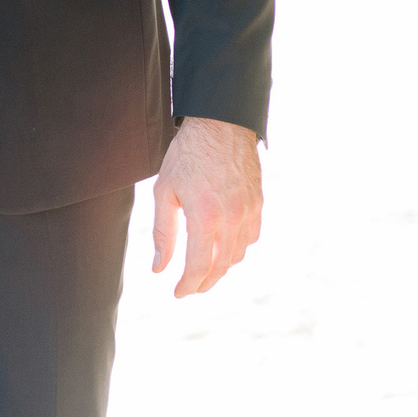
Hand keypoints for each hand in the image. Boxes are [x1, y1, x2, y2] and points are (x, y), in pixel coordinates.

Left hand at [150, 116, 260, 297]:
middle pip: (220, 267)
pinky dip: (237, 250)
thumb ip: (163, 233)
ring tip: (203, 271)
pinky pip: (251, 238)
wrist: (220, 123)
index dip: (188, 285)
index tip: (177, 293)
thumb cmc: (187, 155)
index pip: (199, 267)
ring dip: (220, 269)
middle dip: (204, 283)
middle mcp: (232, 219)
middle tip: (189, 289)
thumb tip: (159, 268)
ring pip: (238, 255)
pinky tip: (223, 249)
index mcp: (205, 217)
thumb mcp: (164, 191)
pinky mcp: (258, 204)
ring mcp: (249, 212)